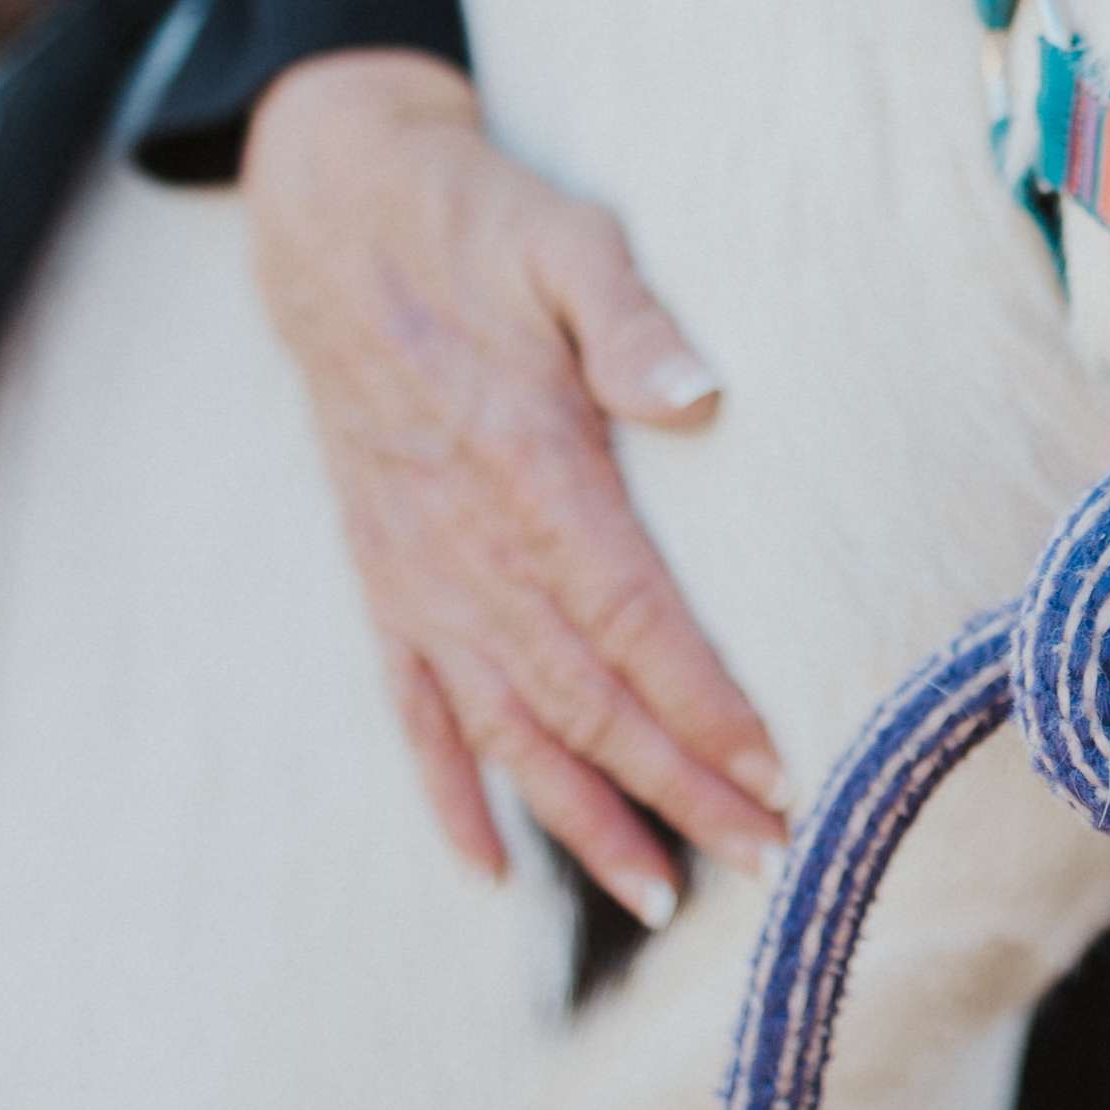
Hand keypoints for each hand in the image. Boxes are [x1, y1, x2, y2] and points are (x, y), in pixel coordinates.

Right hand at [245, 47, 786, 924]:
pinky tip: (491, 868)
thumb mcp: (566, 237)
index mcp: (526, 462)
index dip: (702, 704)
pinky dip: (450, 793)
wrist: (335, 216)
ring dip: (583, 817)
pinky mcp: (382, 576)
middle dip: (676, 787)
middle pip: (585, 695)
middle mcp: (467, 540)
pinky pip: (411, 708)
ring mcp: (417, 569)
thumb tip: (700, 394)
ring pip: (506, 725)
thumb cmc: (476, 225)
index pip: (632, 615)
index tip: (774, 770)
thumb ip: (631, 319)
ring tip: (662, 893)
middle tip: (764, 856)